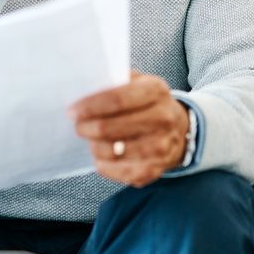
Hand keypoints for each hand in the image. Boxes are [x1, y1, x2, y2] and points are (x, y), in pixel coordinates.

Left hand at [68, 71, 190, 187]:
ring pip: (113, 152)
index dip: (90, 106)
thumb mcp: (139, 83)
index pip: (117, 99)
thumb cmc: (150, 103)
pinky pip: (121, 172)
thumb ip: (116, 81)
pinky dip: (106, 166)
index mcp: (156, 91)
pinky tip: (101, 158)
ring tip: (90, 141)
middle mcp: (163, 118)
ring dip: (95, 147)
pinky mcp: (156, 169)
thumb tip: (85, 86)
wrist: (181, 129)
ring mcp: (161, 146)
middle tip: (78, 126)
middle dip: (86, 128)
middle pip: (110, 128)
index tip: (73, 111)